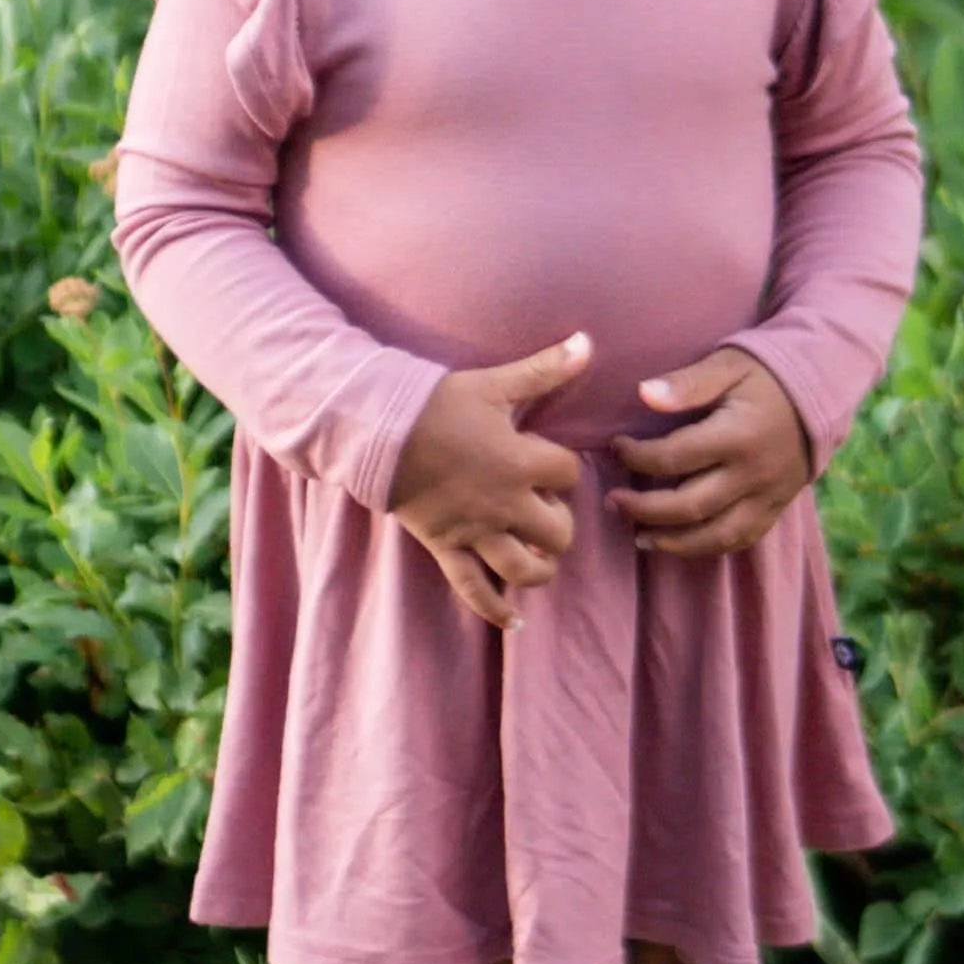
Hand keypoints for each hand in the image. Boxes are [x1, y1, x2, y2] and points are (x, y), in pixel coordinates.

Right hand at [388, 333, 590, 629]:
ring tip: (543, 558)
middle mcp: (505, 503)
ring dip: (541, 568)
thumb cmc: (436, 403)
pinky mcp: (447, 547)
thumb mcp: (493, 383)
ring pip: (525, 568)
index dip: (565, 470)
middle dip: (560, 524)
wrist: (376, 429)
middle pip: (558, 531)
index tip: (550, 463)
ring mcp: (476, 530)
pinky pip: (474, 589)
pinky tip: (513, 621)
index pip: (569, 474)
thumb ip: (544, 369)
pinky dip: (495, 610)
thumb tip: (587, 342)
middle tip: (547, 510)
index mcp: (520, 461)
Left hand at [610, 348, 811, 559]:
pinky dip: (709, 547)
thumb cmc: (766, 373)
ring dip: (674, 542)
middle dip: (645, 508)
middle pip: (691, 505)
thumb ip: (688, 383)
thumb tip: (643, 394)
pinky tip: (682, 545)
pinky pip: (742, 539)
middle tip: (614, 501)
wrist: (823, 390)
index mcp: (737, 435)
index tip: (617, 448)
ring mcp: (768, 495)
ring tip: (640, 539)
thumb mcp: (729, 364)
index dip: (638, 458)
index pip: (675, 458)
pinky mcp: (777, 507)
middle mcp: (753, 473)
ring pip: (716, 534)